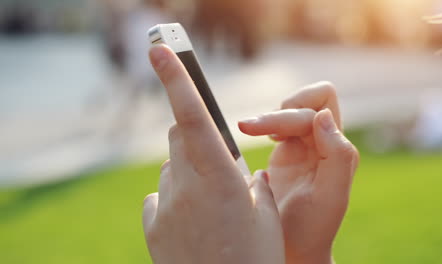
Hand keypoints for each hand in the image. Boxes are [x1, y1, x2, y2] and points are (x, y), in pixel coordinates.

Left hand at [142, 45, 284, 263]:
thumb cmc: (258, 256)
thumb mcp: (264, 212)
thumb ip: (246, 180)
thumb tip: (233, 168)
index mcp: (219, 179)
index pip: (192, 117)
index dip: (175, 79)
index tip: (158, 51)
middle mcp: (185, 188)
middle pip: (180, 138)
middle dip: (196, 139)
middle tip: (219, 165)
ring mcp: (165, 208)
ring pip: (172, 168)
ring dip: (189, 173)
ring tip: (211, 207)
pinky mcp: (153, 226)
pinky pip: (161, 197)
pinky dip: (175, 199)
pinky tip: (191, 224)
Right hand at [239, 82, 358, 263]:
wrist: (292, 249)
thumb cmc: (310, 230)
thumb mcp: (330, 197)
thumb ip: (337, 155)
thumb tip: (323, 116)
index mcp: (338, 150)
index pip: (319, 107)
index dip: (294, 113)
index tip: (271, 138)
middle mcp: (324, 143)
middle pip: (305, 103)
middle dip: (275, 113)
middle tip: (246, 127)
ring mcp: (305, 146)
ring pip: (290, 109)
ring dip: (269, 117)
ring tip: (248, 130)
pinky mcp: (287, 151)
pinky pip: (278, 123)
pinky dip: (264, 123)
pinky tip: (254, 136)